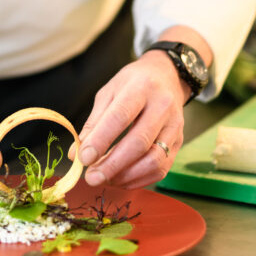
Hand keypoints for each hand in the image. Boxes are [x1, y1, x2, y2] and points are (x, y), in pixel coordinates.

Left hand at [75, 51, 188, 188]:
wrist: (166, 76)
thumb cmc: (133, 84)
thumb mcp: (109, 92)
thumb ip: (93, 123)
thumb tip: (76, 154)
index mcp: (140, 87)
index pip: (120, 116)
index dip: (101, 140)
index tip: (84, 158)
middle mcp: (162, 106)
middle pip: (139, 142)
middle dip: (113, 165)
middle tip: (92, 178)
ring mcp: (174, 125)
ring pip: (154, 160)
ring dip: (127, 175)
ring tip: (106, 179)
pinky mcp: (179, 142)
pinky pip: (162, 168)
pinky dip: (139, 179)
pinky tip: (122, 179)